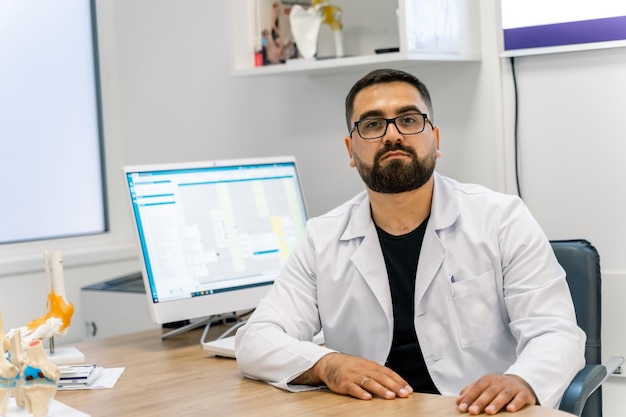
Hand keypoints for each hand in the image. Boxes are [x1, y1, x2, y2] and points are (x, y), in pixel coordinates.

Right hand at [292, 352, 412, 399]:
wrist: (330, 363)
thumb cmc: (350, 366)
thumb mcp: (365, 366)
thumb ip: (378, 374)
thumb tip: (396, 383)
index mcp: (371, 365)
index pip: (388, 372)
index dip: (399, 381)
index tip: (408, 389)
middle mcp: (364, 369)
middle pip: (381, 377)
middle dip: (394, 386)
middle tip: (404, 393)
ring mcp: (354, 376)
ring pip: (369, 382)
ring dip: (381, 389)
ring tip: (391, 396)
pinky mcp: (344, 383)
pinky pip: (353, 388)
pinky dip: (360, 393)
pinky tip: (367, 397)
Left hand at [456, 374, 536, 414]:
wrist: (520, 383)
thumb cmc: (498, 387)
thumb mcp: (484, 387)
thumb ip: (471, 392)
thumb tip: (458, 401)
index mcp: (488, 380)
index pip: (477, 388)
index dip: (469, 398)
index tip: (461, 407)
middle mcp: (500, 382)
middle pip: (489, 392)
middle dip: (480, 402)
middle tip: (472, 411)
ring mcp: (512, 387)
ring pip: (503, 394)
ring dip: (496, 403)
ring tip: (489, 411)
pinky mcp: (524, 393)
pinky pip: (519, 398)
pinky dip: (515, 403)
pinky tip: (510, 409)